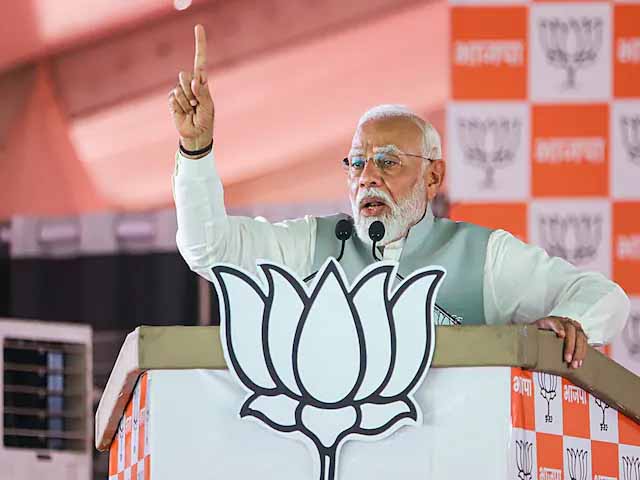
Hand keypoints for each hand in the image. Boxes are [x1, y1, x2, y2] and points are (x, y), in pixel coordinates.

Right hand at [168, 24, 213, 154]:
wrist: (195, 134)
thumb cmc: (205, 120)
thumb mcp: (208, 108)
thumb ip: (203, 94)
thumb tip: (195, 81)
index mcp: (202, 82)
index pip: (200, 60)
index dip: (199, 44)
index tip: (198, 26)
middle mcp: (190, 84)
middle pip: (184, 76)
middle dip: (190, 91)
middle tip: (196, 104)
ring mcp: (180, 91)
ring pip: (179, 88)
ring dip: (187, 102)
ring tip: (192, 110)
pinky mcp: (172, 99)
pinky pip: (173, 98)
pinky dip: (179, 107)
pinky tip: (184, 112)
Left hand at [535, 316, 587, 368]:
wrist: (544, 331)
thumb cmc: (539, 333)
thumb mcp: (533, 333)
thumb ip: (530, 338)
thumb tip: (526, 348)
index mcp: (551, 320)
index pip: (555, 322)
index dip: (559, 328)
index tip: (561, 336)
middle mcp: (564, 321)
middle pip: (571, 331)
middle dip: (570, 346)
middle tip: (567, 359)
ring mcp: (573, 327)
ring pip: (580, 337)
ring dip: (579, 352)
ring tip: (575, 364)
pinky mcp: (579, 334)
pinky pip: (585, 342)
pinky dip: (583, 352)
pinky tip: (580, 361)